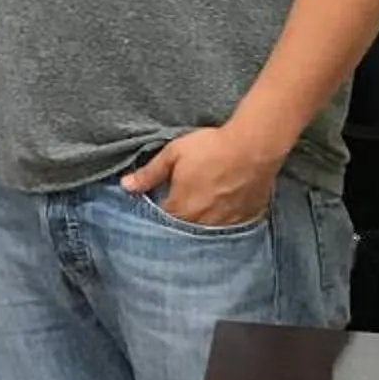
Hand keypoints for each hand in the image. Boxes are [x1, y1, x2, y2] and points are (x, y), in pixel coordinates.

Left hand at [122, 123, 279, 229]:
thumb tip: (125, 186)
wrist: (254, 147)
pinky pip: (230, 229)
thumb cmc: (211, 148)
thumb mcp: (173, 154)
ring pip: (207, 232)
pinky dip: (223, 223)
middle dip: (178, 222)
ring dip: (201, 224)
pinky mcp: (246, 219)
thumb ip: (149, 174)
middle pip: (184, 231)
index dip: (156, 214)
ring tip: (201, 210)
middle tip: (181, 207)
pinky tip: (223, 211)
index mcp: (180, 209)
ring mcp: (226, 224)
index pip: (161, 222)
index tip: (158, 205)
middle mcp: (202, 223)